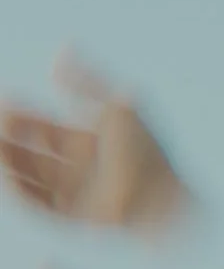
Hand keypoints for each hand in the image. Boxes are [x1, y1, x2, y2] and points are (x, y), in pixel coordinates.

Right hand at [0, 51, 188, 230]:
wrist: (163, 201)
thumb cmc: (146, 155)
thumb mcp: (118, 110)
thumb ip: (88, 82)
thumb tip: (62, 52)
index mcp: (91, 141)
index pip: (43, 126)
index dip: (20, 115)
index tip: (2, 101)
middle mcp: (81, 167)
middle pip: (31, 150)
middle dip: (8, 136)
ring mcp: (77, 192)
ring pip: (30, 175)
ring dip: (8, 159)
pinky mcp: (74, 216)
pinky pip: (38, 204)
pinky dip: (19, 189)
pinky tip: (7, 174)